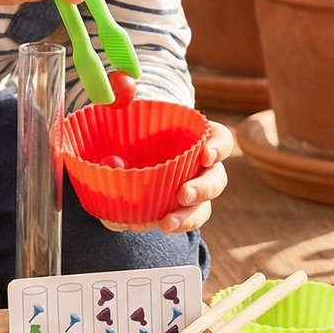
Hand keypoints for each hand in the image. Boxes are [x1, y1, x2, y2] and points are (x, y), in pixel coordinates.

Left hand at [101, 120, 233, 234]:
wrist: (130, 149)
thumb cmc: (138, 128)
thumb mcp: (133, 115)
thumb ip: (123, 109)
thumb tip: (112, 108)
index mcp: (200, 139)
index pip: (221, 140)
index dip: (217, 147)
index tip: (205, 154)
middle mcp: (203, 168)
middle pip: (216, 179)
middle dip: (203, 188)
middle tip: (183, 194)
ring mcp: (192, 192)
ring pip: (203, 208)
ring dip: (187, 217)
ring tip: (166, 223)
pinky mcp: (176, 210)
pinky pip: (177, 222)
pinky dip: (161, 224)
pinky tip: (139, 224)